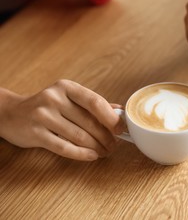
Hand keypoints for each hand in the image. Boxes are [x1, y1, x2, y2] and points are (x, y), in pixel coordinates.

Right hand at [0, 80, 125, 160]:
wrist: (11, 114)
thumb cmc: (47, 107)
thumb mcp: (69, 99)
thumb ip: (93, 104)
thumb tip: (120, 111)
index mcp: (66, 87)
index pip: (95, 101)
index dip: (111, 117)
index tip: (120, 129)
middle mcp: (54, 98)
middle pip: (89, 122)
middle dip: (106, 137)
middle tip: (114, 145)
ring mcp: (43, 115)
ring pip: (78, 136)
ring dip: (96, 147)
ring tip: (105, 152)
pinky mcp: (35, 133)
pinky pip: (64, 147)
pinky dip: (81, 154)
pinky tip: (92, 156)